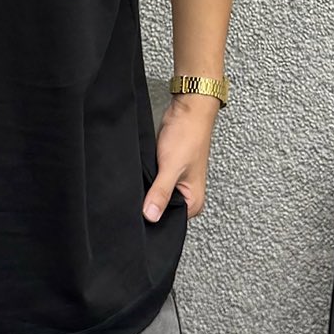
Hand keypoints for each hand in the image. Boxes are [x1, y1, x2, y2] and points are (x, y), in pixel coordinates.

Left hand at [142, 97, 218, 222]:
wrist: (187, 111)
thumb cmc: (188, 135)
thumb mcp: (171, 168)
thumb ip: (160, 193)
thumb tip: (150, 216)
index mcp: (194, 203)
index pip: (167, 222)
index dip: (151, 217)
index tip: (139, 210)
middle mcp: (187, 197)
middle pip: (160, 210)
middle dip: (149, 202)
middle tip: (141, 190)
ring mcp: (176, 185)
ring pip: (156, 197)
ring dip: (148, 190)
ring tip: (145, 178)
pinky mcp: (167, 173)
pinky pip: (153, 184)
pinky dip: (147, 180)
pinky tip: (144, 174)